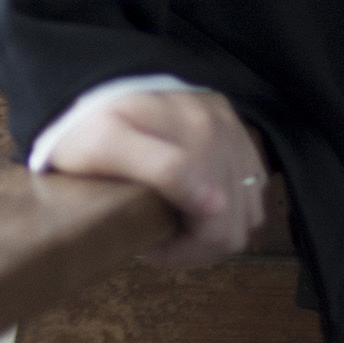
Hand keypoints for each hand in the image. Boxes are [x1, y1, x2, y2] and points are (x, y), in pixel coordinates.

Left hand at [41, 84, 273, 270]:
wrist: (94, 92)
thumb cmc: (90, 126)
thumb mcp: (104, 146)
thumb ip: (159, 169)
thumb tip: (215, 203)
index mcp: (195, 131)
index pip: (213, 223)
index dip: (179, 249)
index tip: (146, 245)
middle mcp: (223, 129)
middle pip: (232, 225)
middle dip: (195, 244)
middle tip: (157, 238)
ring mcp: (235, 134)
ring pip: (247, 216)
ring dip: (212, 230)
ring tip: (173, 222)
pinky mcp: (240, 139)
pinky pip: (253, 194)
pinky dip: (227, 210)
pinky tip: (192, 204)